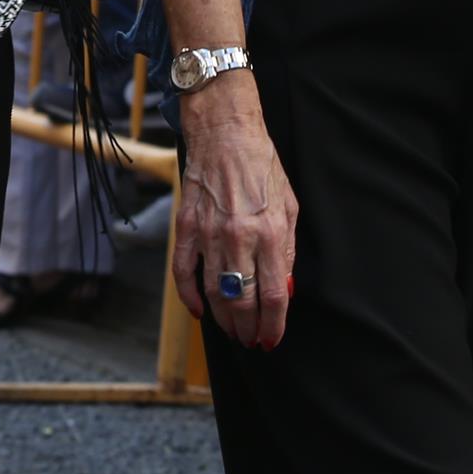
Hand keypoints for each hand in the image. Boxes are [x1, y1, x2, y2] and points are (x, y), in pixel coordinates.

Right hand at [173, 72, 296, 350]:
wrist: (225, 132)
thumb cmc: (262, 167)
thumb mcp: (289, 206)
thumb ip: (286, 251)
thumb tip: (282, 290)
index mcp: (270, 232)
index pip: (273, 295)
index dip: (273, 325)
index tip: (271, 339)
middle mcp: (239, 237)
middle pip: (242, 301)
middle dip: (248, 329)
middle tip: (251, 341)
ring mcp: (209, 233)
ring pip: (214, 293)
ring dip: (224, 320)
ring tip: (232, 331)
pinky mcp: (186, 227)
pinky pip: (184, 272)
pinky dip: (190, 297)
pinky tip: (200, 311)